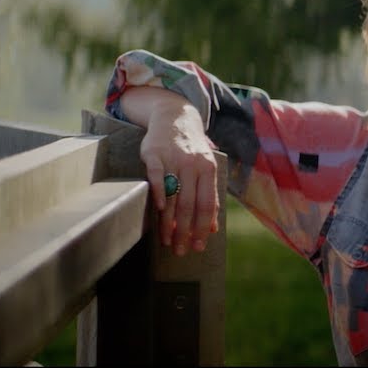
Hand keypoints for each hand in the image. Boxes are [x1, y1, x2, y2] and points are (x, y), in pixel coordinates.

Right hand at [139, 103, 220, 256]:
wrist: (174, 116)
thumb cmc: (191, 149)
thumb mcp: (205, 169)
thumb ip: (209, 196)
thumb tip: (214, 228)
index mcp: (208, 169)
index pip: (206, 205)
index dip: (202, 228)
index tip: (198, 246)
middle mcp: (192, 164)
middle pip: (189, 204)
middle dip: (185, 231)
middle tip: (179, 250)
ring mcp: (173, 158)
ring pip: (172, 195)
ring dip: (168, 221)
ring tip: (166, 239)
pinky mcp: (154, 152)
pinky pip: (156, 175)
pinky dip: (157, 193)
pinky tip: (156, 210)